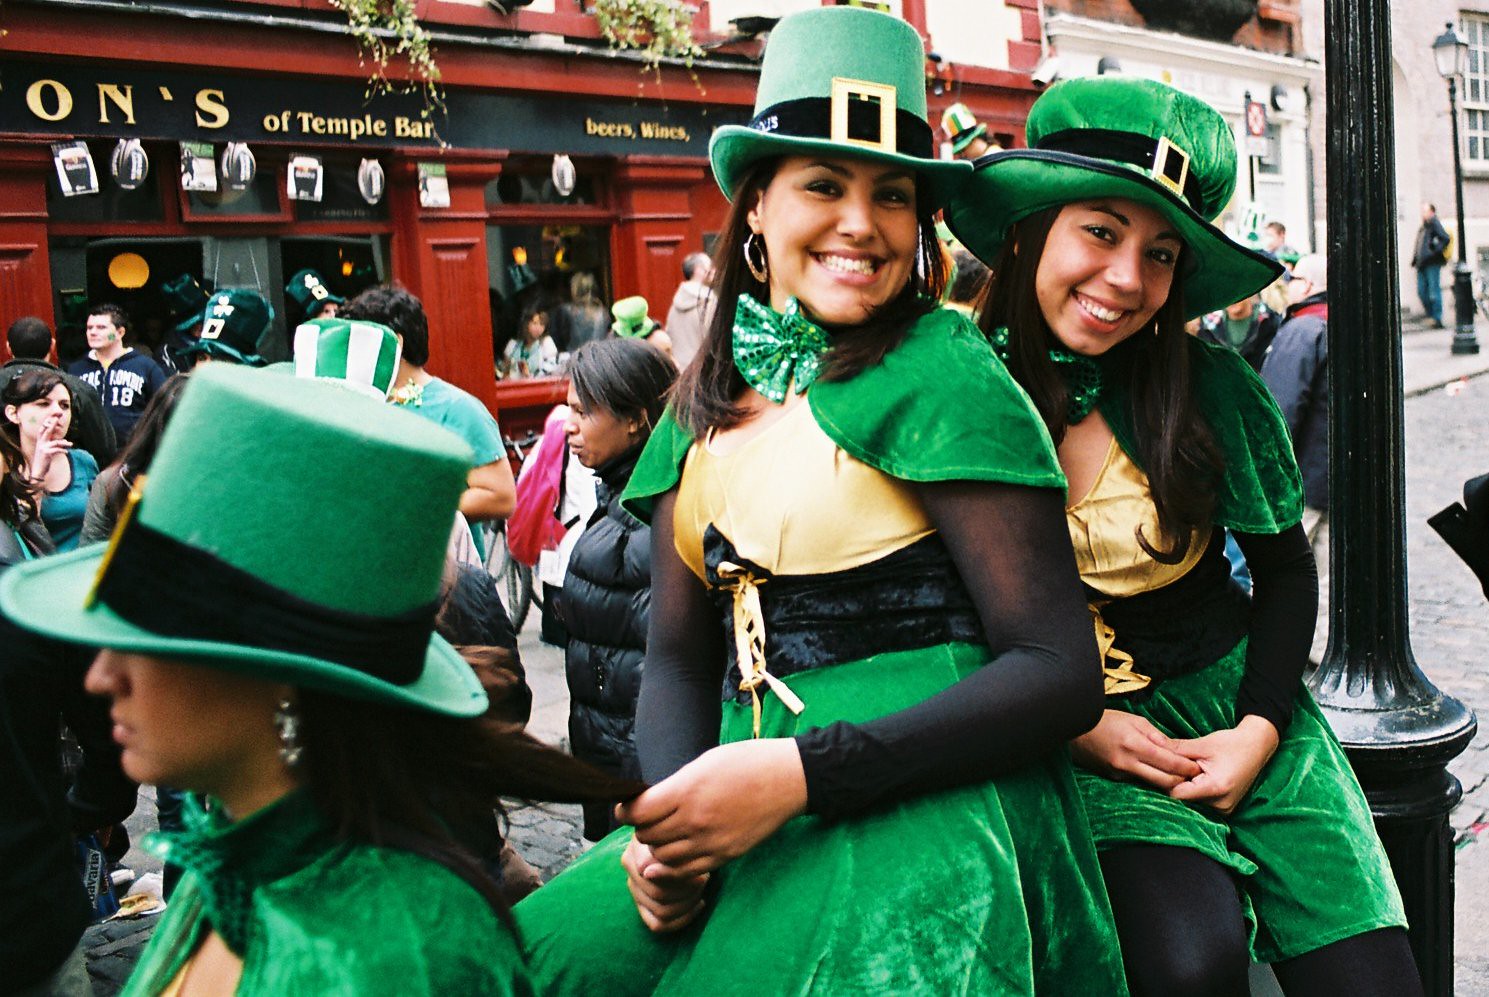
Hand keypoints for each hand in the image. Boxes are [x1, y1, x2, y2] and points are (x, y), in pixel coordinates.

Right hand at [27, 415, 69, 483]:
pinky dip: (62, 450)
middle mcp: (40, 443)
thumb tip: (65, 441)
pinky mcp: (46, 453)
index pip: (43, 429)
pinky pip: (56, 450)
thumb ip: (54, 444)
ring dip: (64, 443)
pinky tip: (66, 452)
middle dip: (52, 424)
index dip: (47, 422)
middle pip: (46, 431)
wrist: (38, 469)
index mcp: (40, 441)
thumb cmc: (44, 459)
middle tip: (57, 419)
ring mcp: (43, 448)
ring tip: (70, 444)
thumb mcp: (48, 450)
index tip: (53, 416)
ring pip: (55, 442)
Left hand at [615, 738, 807, 876]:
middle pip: (647, 837)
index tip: (627, 808)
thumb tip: (647, 805)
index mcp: (687, 791)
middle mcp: (695, 820)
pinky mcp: (725, 855)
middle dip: (642, 828)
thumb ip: (673, 787)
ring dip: (658, 847)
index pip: (638, 813)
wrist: (787, 779)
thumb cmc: (744, 762)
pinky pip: (687, 871)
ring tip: (665, 833)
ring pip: (663, 858)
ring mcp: (711, 842)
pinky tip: (678, 851)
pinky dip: (675, 865)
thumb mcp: (702, 764)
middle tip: (649, 819)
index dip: (626, 811)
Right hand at [621, 838, 709, 933]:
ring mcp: (636, 892)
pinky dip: (683, 919)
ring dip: (688, 904)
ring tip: (701, 889)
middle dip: (688, 890)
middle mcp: (630, 874)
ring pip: (661, 913)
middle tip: (703, 878)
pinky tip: (700, 904)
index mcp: (633, 855)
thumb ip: (664, 848)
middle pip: (659, 896)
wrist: (677, 836)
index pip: (652, 876)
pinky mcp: (643, 907)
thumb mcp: (675, 834)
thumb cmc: (680, 833)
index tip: (697, 867)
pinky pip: (658, 925)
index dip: (679, 877)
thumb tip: (645, 871)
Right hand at [1070, 709, 1202, 790]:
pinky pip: (1137, 781)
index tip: (1197, 767)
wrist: (1075, 729)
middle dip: (1182, 779)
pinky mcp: (1114, 778)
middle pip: (1165, 781)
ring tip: (1178, 775)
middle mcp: (1128, 762)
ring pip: (1152, 784)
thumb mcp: (1134, 720)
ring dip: (1167, 781)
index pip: (1170, 763)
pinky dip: (1149, 777)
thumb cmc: (1106, 720)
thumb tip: (1175, 750)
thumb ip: (1156, 736)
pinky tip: (1154, 771)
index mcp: (1135, 744)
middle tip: (1192, 776)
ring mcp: (1119, 773)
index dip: (1187, 767)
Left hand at [1168, 715, 1280, 814]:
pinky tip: (1195, 779)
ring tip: (1187, 772)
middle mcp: (1221, 805)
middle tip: (1171, 769)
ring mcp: (1225, 809)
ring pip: (1192, 803)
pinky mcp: (1226, 809)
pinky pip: (1202, 804)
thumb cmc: (1230, 743)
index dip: (1166, 781)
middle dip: (1175, 784)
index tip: (1161, 768)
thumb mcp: (1201, 744)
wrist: (1257, 746)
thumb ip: (1175, 748)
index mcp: (1216, 788)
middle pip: (1184, 801)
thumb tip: (1150, 744)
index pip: (1177, 794)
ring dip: (1185, 789)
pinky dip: (1195, 792)